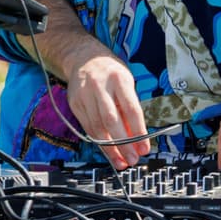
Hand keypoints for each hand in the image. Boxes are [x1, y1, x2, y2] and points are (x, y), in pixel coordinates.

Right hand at [68, 49, 151, 169]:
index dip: (139, 131)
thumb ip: (130, 106)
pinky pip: (88, 127)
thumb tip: (137, 135)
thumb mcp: (126, 82)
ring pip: (97, 128)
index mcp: (119, 79)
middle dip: (123, 144)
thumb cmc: (110, 71)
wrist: (83, 58)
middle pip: (112, 121)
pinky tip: (107, 151)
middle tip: (132, 159)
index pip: (131, 109)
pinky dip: (98, 142)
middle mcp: (101, 87)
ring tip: (121, 161)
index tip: (144, 147)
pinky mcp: (75, 104)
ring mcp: (85, 96)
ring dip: (110, 149)